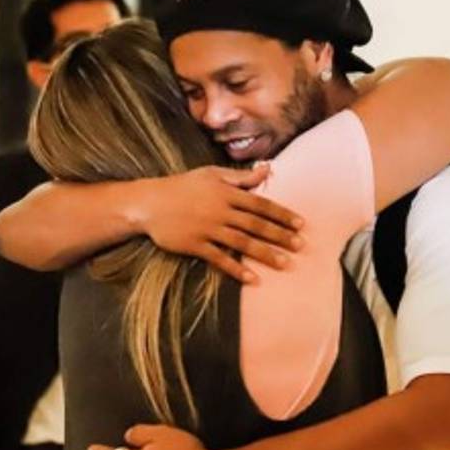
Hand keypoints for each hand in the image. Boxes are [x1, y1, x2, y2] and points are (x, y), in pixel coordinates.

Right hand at [135, 164, 303, 282]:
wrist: (149, 203)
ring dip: (265, 254)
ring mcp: (207, 228)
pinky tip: (253, 279)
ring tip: (285, 263)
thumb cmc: (183, 186)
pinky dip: (237, 270)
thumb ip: (241, 176)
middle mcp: (219, 210)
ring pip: (242, 243)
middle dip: (280, 235)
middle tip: (301, 245)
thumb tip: (268, 170)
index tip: (300, 224)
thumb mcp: (212, 174)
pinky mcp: (195, 245)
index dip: (282, 214)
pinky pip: (220, 259)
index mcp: (226, 192)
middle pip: (256, 224)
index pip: (260, 204)